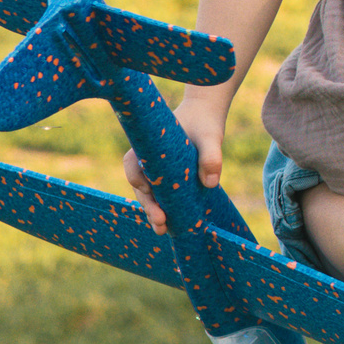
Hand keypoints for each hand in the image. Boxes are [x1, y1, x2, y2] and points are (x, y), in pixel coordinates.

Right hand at [124, 95, 229, 232]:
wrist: (207, 114)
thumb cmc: (204, 122)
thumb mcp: (211, 136)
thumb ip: (211, 156)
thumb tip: (210, 183)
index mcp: (147, 146)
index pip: (133, 166)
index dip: (138, 181)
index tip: (149, 192)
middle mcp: (146, 160)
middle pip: (140, 186)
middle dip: (148, 206)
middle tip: (160, 224)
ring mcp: (156, 170)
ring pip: (149, 193)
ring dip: (154, 211)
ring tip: (163, 230)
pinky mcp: (167, 177)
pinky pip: (161, 193)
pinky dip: (165, 207)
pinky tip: (173, 223)